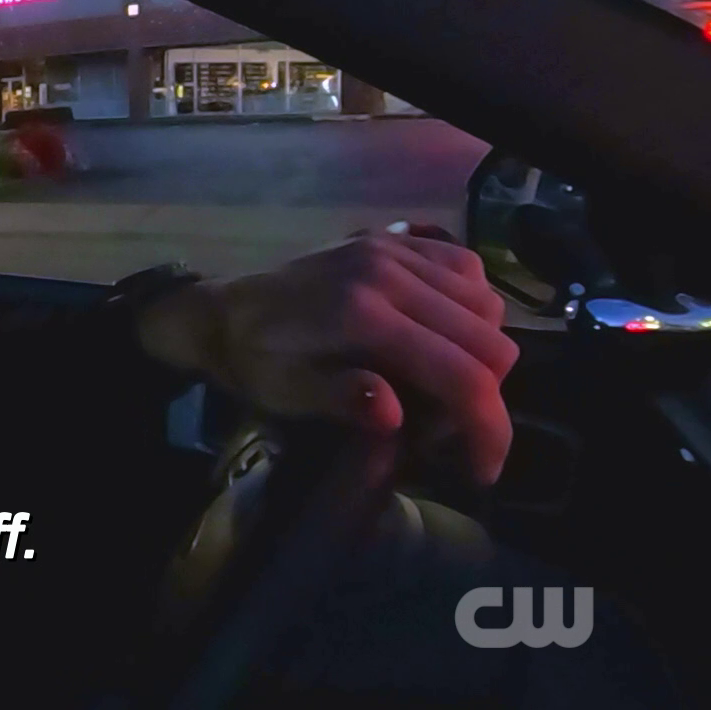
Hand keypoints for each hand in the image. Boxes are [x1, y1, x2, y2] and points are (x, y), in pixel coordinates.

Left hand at [136, 223, 518, 484]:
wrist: (221, 308)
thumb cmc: (252, 360)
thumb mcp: (282, 392)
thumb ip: (338, 399)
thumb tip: (395, 414)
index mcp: (362, 315)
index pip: (463, 375)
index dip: (488, 429)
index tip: (481, 471)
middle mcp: (387, 273)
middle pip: (489, 340)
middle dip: (486, 396)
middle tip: (449, 429)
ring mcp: (393, 248)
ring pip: (486, 303)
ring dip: (481, 352)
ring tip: (443, 382)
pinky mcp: (393, 239)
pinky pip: (466, 268)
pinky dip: (470, 306)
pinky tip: (441, 334)